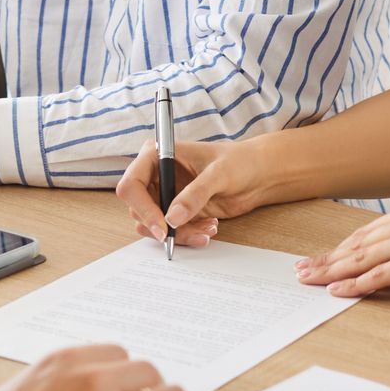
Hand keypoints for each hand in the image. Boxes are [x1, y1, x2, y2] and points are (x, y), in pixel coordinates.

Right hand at [115, 139, 271, 246]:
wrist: (257, 175)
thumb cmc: (239, 162)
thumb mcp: (219, 174)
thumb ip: (195, 194)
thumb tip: (171, 218)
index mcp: (158, 155)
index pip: (132, 184)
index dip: (142, 207)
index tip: (163, 227)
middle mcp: (157, 176)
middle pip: (138, 209)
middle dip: (161, 226)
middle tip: (186, 232)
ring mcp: (166, 195)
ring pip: (153, 225)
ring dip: (177, 233)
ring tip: (206, 228)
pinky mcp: (177, 211)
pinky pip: (171, 231)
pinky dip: (187, 235)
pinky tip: (209, 227)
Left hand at [293, 200, 389, 309]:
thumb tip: (378, 266)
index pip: (366, 233)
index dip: (337, 249)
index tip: (315, 261)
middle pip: (359, 243)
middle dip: (326, 259)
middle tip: (299, 272)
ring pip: (365, 257)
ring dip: (333, 272)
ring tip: (309, 282)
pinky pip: (383, 274)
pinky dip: (357, 284)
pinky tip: (337, 292)